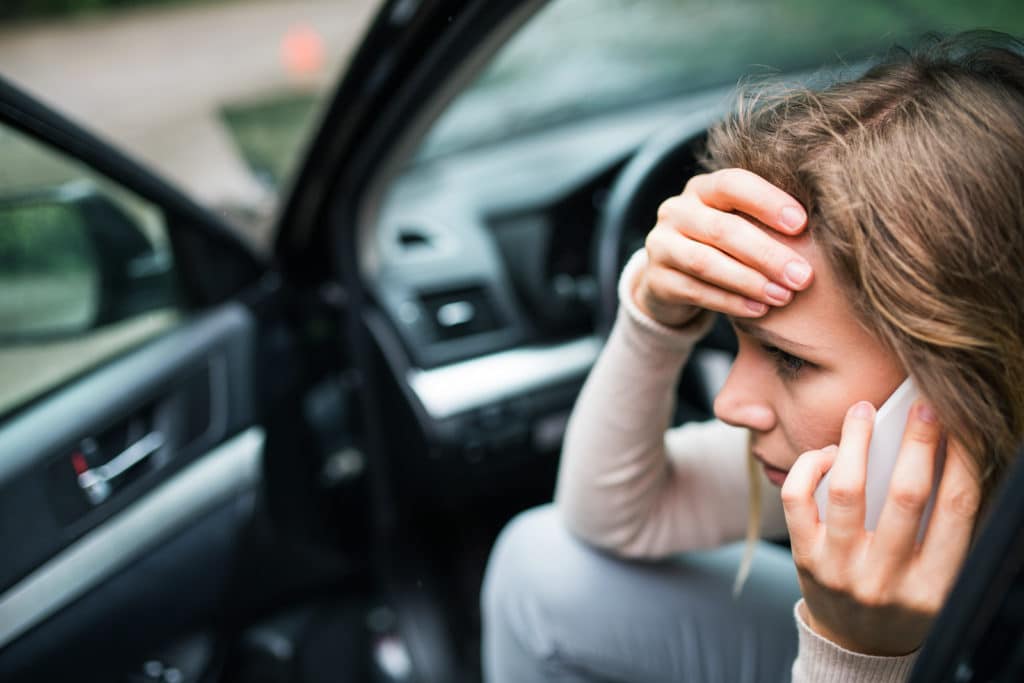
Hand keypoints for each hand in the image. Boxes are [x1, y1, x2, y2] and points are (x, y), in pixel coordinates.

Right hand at [633, 168, 813, 326]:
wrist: (672, 279)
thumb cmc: (723, 248)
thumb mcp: (740, 225)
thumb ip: (766, 222)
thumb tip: (823, 230)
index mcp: (702, 189)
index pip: (733, 184)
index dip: (767, 201)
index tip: (802, 224)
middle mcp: (676, 211)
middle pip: (722, 229)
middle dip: (767, 253)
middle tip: (803, 276)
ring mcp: (661, 245)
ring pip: (706, 262)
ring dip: (749, 281)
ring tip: (783, 296)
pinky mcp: (656, 280)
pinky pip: (696, 291)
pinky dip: (731, 302)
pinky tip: (759, 310)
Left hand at [781, 400, 981, 655]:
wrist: (858, 645)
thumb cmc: (903, 597)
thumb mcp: (936, 575)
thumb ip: (941, 526)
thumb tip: (941, 452)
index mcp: (935, 584)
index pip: (957, 509)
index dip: (963, 460)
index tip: (960, 424)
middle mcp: (887, 579)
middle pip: (907, 495)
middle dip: (918, 442)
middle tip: (921, 405)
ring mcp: (841, 569)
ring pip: (847, 490)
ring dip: (856, 441)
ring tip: (862, 411)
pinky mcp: (805, 558)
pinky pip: (798, 499)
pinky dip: (810, 465)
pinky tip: (827, 453)